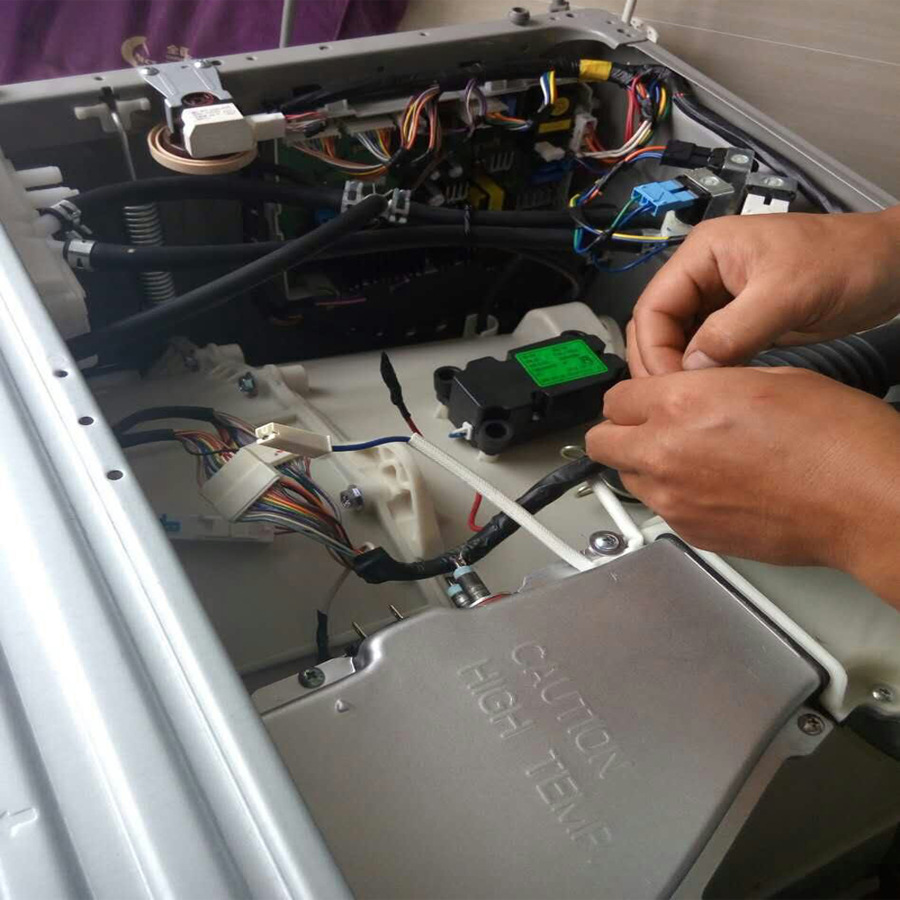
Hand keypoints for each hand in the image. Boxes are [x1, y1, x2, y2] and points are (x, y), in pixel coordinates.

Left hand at [586, 367, 899, 607]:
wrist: (866, 502)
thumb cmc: (836, 440)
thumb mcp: (768, 378)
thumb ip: (709, 384)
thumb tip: (688, 392)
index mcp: (680, 404)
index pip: (614, 399)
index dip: (630, 397)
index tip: (642, 400)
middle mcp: (665, 453)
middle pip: (601, 442)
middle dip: (619, 432)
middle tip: (647, 428)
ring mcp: (675, 499)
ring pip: (627, 478)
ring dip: (644, 465)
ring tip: (689, 458)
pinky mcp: (693, 533)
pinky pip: (661, 509)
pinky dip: (674, 496)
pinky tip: (713, 486)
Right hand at [628, 206, 899, 376]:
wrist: (891, 265)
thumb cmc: (846, 261)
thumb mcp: (788, 294)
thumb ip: (733, 331)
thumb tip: (691, 369)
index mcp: (703, 252)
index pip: (653, 306)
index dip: (654, 349)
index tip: (671, 388)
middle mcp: (703, 273)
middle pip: (657, 325)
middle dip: (659, 363)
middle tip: (675, 403)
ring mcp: (719, 298)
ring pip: (677, 341)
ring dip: (679, 371)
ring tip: (692, 402)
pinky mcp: (737, 321)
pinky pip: (704, 350)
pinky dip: (703, 372)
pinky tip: (713, 392)